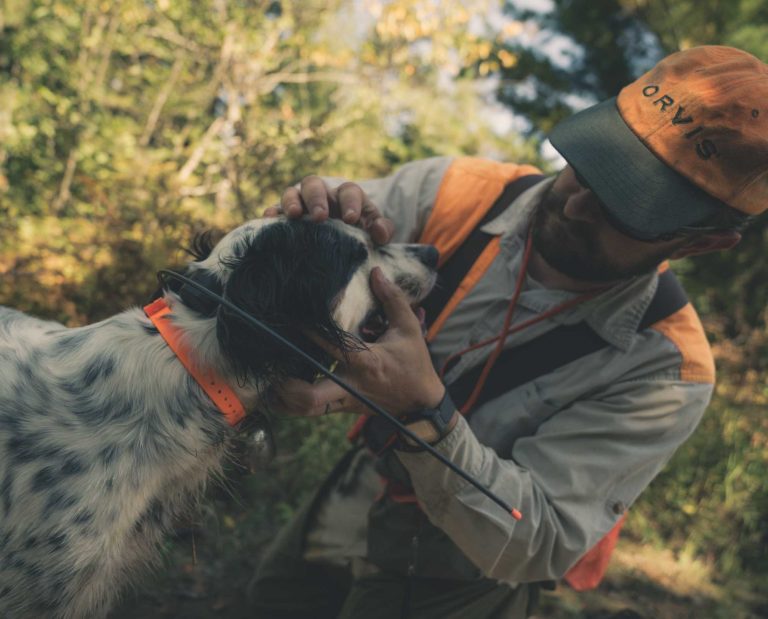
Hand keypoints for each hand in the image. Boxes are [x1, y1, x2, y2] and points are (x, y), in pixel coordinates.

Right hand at [263, 175, 394, 244]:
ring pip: (294, 192)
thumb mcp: (376, 234)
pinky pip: (275, 210)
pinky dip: (272, 213)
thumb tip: (379, 232)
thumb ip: (382, 230)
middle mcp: (323, 195)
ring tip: (293, 215)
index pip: (348, 191)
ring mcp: (302, 204)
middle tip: (321, 217)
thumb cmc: (361, 236)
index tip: (351, 219)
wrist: (342, 248)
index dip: (350, 203)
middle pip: (315, 185)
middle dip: (317, 199)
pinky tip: (268, 220)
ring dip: (292, 201)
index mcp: (347, 196)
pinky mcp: (286, 218)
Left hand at [269, 267, 444, 417]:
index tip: (292, 319)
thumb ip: (393, 299)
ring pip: (306, 410)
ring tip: (267, 384)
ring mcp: (344, 400)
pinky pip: (312, 411)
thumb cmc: (414, 363)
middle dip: (287, 387)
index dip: (310, 332)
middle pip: (310, 397)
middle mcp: (350, 384)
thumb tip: (376, 272)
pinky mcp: (342, 408)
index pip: (333, 346)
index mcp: (366, 362)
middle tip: (272, 369)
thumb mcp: (409, 329)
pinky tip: (280, 393)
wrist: (421, 404)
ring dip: (284, 400)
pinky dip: (293, 405)